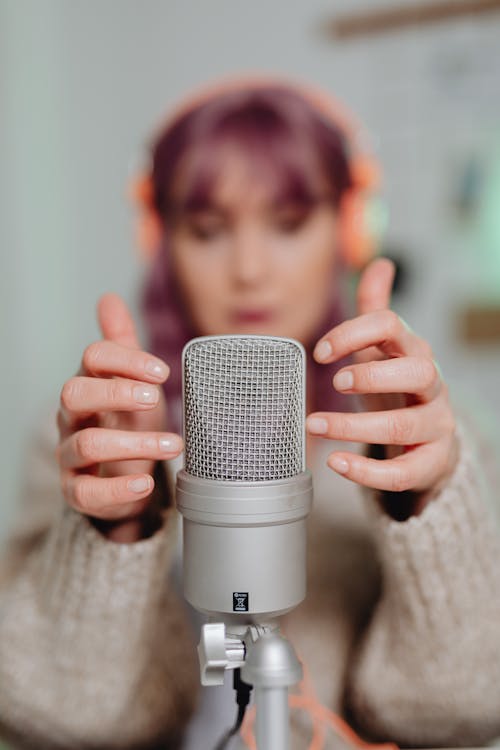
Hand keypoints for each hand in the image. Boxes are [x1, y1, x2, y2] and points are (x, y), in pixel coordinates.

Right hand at [56, 293, 181, 541]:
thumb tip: (108, 298)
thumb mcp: (131, 382)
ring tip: (174, 445)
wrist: (124, 475)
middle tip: (155, 398)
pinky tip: (145, 482)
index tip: (163, 371)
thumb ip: (122, 345)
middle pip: (74, 393)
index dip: (126, 360)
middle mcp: (73, 416)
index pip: (93, 358)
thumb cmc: (127, 421)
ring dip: (133, 444)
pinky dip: (117, 489)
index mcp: (90, 383)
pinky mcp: (77, 490)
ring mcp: (71, 454)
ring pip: (86, 444)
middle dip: (115, 392)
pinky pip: (85, 493)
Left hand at [306, 258, 457, 510]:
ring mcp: (436, 426)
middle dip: (373, 375)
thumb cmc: (398, 388)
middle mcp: (431, 386)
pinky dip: (368, 472)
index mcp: (413, 352)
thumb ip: (376, 311)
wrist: (428, 440)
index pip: (391, 327)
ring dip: (356, 426)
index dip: (354, 333)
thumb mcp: (387, 349)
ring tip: (315, 425)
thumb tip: (379, 263)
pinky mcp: (430, 463)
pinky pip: (404, 471)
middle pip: (418, 373)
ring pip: (406, 425)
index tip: (319, 352)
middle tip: (336, 382)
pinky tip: (335, 464)